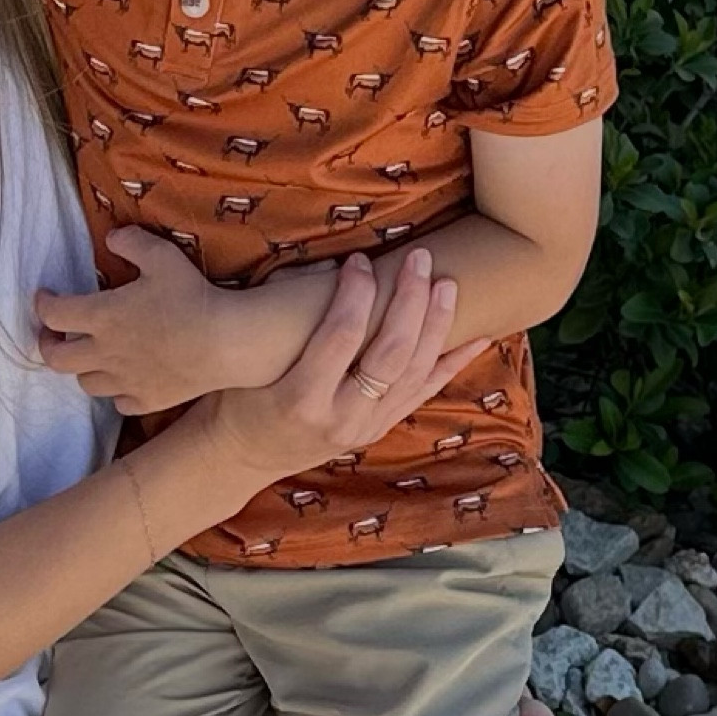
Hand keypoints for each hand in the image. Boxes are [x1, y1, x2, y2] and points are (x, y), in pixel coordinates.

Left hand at [35, 231, 253, 409]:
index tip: (45, 297)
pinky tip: (124, 380)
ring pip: (85, 383)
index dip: (43, 304)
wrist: (225, 343)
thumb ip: (131, 243)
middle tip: (52, 335)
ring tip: (90, 356)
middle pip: (56, 359)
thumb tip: (111, 237)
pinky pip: (118, 402)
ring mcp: (124, 381)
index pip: (53, 314)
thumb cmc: (192, 296)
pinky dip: (116, 391)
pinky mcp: (146, 401)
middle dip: (48, 345)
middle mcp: (105, 354)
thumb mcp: (162, 256)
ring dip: (82, 368)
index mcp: (102, 317)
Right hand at [187, 247, 474, 504]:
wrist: (241, 456)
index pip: (339, 337)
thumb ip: (287, 318)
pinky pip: (423, 394)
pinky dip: (452, 364)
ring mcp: (363, 428)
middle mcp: (337, 418)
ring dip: (436, 326)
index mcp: (299, 399)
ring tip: (447, 284)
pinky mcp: (378, 430)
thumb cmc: (238, 396)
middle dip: (409, 302)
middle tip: (419, 259)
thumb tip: (328, 264)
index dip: (355, 293)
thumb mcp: (248, 362)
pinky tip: (478, 337)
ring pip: (412, 373)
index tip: (360, 259)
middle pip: (388, 354)